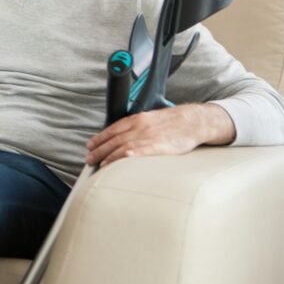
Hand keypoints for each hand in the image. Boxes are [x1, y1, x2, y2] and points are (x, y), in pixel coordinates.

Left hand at [86, 103, 234, 167]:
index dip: (100, 137)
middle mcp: (140, 127)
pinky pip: (141, 151)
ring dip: (109, 156)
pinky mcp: (160, 145)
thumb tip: (123, 137)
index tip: (90, 145)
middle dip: (100, 149)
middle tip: (89, 158)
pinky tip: (120, 160)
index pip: (113, 129)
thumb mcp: (151, 119)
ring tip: (99, 164)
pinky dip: (129, 155)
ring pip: (124, 146)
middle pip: (115, 139)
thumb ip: (137, 127)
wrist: (194, 121)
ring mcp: (149, 136)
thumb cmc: (173, 122)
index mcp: (137, 119)